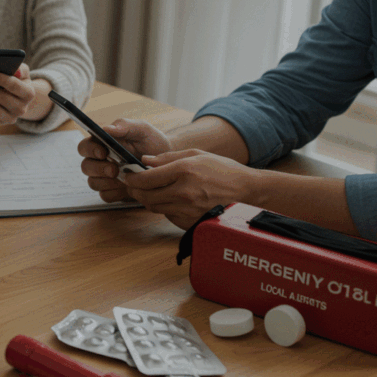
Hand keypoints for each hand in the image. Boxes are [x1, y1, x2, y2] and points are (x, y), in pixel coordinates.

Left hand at [0, 63, 35, 124]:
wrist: (16, 98)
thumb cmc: (16, 79)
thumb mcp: (21, 72)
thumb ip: (19, 68)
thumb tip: (15, 70)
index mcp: (29, 94)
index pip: (15, 86)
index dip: (3, 80)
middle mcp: (22, 109)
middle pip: (1, 97)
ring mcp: (10, 118)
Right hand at [79, 119, 172, 202]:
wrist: (167, 162)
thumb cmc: (152, 142)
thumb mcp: (142, 129)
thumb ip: (125, 125)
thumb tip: (106, 128)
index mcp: (102, 144)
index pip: (84, 147)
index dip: (89, 150)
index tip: (103, 152)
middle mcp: (100, 161)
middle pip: (85, 167)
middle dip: (98, 169)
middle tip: (114, 170)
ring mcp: (105, 178)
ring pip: (93, 183)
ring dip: (106, 182)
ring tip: (125, 179)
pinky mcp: (113, 191)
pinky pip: (105, 196)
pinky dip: (115, 193)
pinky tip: (128, 188)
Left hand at [122, 149, 256, 228]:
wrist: (248, 192)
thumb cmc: (223, 170)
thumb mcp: (196, 155)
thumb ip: (167, 157)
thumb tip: (144, 160)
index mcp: (184, 171)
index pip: (146, 178)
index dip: (132, 178)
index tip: (128, 175)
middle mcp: (184, 192)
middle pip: (145, 195)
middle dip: (135, 190)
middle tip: (134, 185)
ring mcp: (187, 209)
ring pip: (154, 207)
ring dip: (148, 199)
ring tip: (153, 190)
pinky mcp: (190, 222)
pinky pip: (167, 215)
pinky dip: (165, 208)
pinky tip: (171, 200)